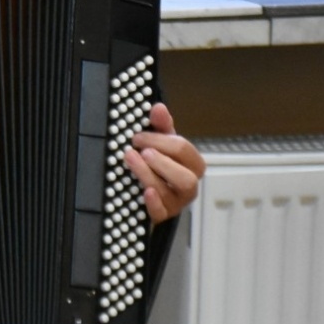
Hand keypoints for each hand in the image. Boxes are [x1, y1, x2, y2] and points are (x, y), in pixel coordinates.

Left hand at [124, 102, 205, 222]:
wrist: (147, 193)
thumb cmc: (159, 165)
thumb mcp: (160, 144)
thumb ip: (161, 125)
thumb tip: (158, 107)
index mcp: (191, 165)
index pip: (184, 150)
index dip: (161, 140)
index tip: (138, 136)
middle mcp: (188, 186)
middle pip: (186, 177)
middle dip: (163, 162)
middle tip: (142, 151)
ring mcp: (176, 203)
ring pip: (171, 194)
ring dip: (150, 175)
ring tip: (132, 161)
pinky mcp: (162, 216)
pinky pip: (162, 213)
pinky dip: (154, 203)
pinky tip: (144, 192)